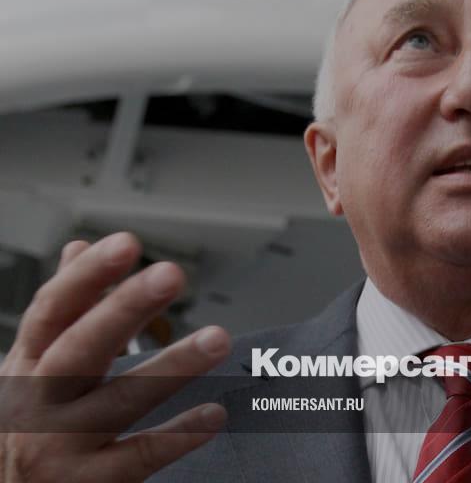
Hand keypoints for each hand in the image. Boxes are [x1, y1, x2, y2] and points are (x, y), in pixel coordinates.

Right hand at [0, 233, 230, 481]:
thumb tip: (78, 247)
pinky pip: (141, 455)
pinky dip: (179, 434)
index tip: (126, 243)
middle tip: (171, 275)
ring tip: (217, 339)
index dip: (87, 275)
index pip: (53, 310)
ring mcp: (60, 445)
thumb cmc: (25, 424)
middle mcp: (39, 401)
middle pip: (83, 346)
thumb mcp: (30, 367)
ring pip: (121, 399)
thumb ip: (63, 311)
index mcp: (28, 364)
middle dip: (125, 307)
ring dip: (173, 367)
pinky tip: (215, 414)